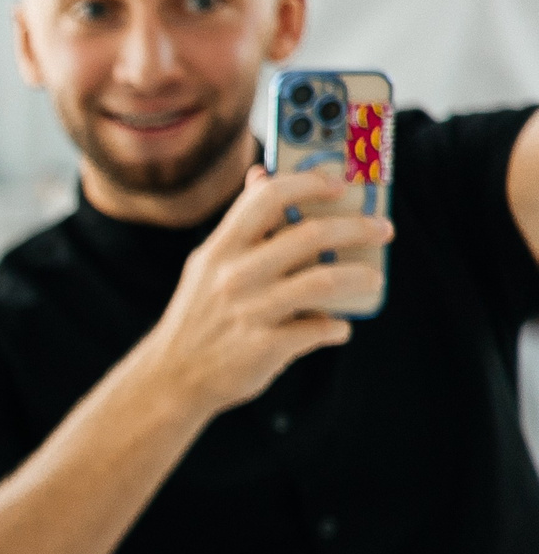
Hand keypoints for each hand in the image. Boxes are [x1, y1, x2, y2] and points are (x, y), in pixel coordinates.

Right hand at [141, 163, 392, 414]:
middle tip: (382, 228)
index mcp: (220, 250)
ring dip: (359, 276)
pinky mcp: (265, 347)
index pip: (268, 197)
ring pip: (324, 280)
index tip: (340, 182)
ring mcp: (250, 312)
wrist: (171, 379)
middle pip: (310, 235)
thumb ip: (240, 226)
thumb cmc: (199, 317)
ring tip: (373, 277)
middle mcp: (234, 276)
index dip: (310, 183)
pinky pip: (319, 328)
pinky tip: (336, 326)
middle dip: (357, 227)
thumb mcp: (207, 266)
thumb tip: (261, 174)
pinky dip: (335, 327)